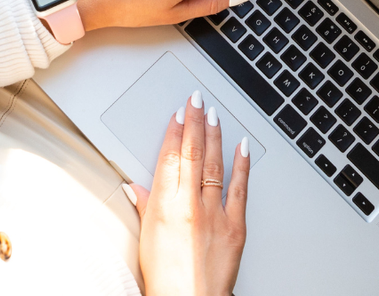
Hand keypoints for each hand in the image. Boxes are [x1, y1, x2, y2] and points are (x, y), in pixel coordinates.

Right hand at [125, 90, 249, 295]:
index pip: (170, 157)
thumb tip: (136, 186)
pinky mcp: (236, 226)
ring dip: (214, 136)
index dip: (174, 131)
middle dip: (194, 122)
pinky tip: (242, 147)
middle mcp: (190, 205)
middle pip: (192, 153)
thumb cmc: (166, 279)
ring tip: (213, 114)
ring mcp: (215, 214)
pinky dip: (241, 165)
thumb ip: (145, 207)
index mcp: (165, 206)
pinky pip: (240, 189)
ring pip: (215, 164)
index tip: (178, 113)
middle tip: (196, 99)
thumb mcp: (146, 239)